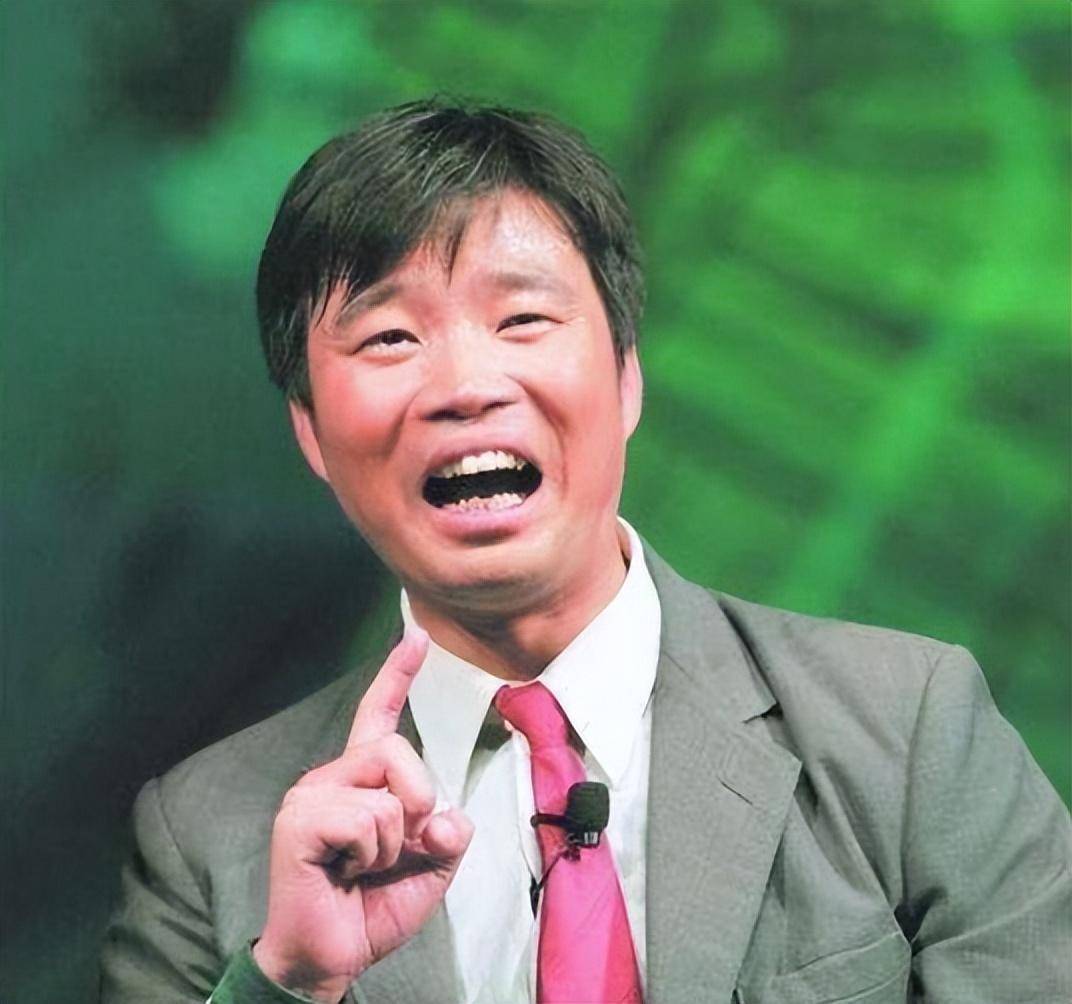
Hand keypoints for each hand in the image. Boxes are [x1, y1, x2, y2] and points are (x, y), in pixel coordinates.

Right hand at [253, 627, 473, 1002]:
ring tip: (364, 867)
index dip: (397, 674)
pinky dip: (372, 854)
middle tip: (398, 847)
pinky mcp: (298, 822)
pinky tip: (345, 872)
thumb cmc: (373, 907)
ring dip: (394, 843)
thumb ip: (449, 834)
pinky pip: (364, 820)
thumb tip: (444, 814)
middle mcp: (332, 777)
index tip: (415, 635)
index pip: (380, 716)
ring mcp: (310, 797)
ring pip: (386, 791)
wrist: (331, 959)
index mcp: (361, 780)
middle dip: (417, 802)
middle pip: (396, 750)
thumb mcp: (431, 867)